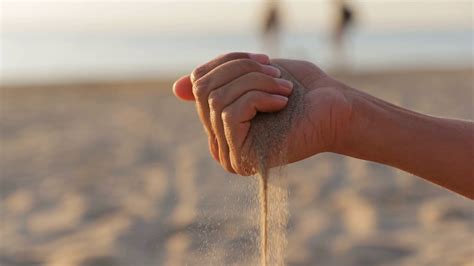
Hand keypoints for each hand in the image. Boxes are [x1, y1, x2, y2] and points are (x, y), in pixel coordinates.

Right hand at [173, 53, 352, 174]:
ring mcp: (228, 152)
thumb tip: (176, 88)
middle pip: (204, 89)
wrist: (335, 111)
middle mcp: (219, 139)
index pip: (199, 82)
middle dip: (242, 70)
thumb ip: (219, 80)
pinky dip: (258, 98)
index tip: (264, 60)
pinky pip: (230, 114)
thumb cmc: (300, 91)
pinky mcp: (240, 158)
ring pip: (217, 100)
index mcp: (220, 119)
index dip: (227, 61)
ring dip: (255, 83)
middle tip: (277, 73)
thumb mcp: (254, 76)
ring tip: (284, 88)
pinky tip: (282, 102)